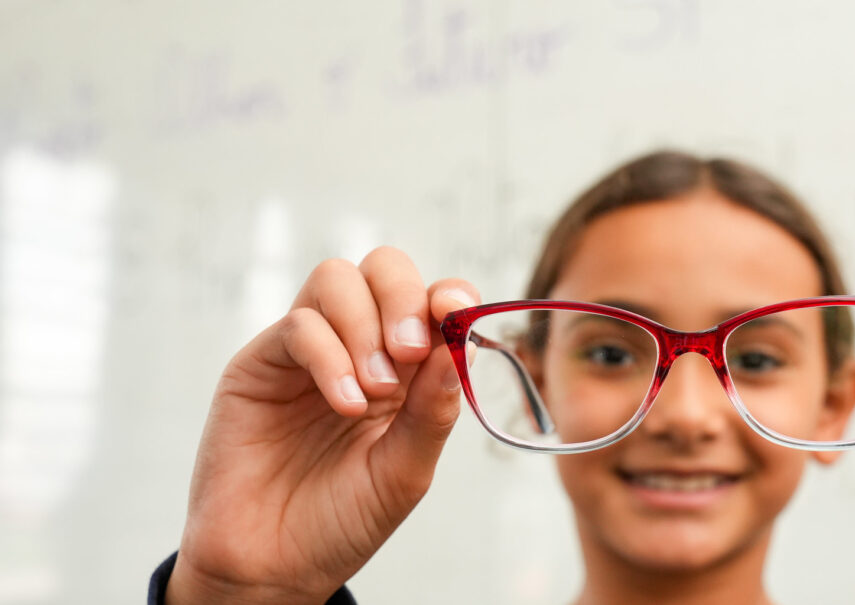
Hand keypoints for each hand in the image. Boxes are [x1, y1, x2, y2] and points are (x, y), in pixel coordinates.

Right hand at [166, 247, 479, 604]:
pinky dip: (330, 356)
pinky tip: (345, 405)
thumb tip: (458, 347)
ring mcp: (308, 352)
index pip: (431, 300)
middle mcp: (357, 347)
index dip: (449, 295)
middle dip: (403, 297)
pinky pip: (300, 325)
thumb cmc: (343, 520)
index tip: (456, 313)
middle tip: (409, 353)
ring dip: (365, 325)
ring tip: (372, 393)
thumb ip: (434, 410)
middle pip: (382, 268)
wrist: (273, 566)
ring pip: (336, 280)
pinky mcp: (260, 364)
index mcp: (405, 370)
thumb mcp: (406, 470)